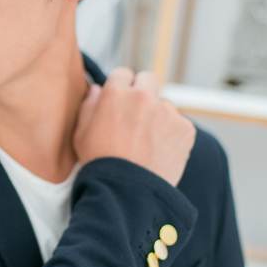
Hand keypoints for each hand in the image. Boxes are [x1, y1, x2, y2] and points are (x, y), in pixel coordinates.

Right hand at [73, 67, 195, 186]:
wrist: (127, 192)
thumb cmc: (100, 164)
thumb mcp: (81, 133)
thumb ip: (88, 106)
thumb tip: (97, 89)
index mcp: (116, 93)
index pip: (123, 74)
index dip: (121, 88)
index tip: (121, 101)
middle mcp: (143, 96)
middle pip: (148, 80)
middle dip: (143, 92)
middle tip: (137, 116)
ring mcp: (167, 111)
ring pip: (164, 105)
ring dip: (158, 116)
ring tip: (147, 144)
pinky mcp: (185, 128)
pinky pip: (178, 124)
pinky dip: (171, 135)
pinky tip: (159, 152)